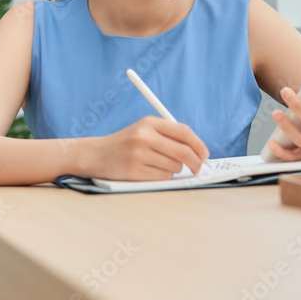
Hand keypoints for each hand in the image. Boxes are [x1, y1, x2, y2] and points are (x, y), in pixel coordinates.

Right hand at [78, 116, 209, 180]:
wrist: (96, 154)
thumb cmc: (125, 143)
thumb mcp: (144, 129)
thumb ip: (168, 134)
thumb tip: (198, 149)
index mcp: (149, 122)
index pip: (184, 132)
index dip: (199, 144)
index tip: (205, 153)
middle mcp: (144, 136)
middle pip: (184, 151)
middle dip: (195, 162)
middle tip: (197, 167)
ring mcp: (139, 154)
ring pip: (175, 167)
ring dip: (174, 169)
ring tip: (159, 164)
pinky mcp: (135, 171)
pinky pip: (163, 177)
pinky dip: (162, 177)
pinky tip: (150, 171)